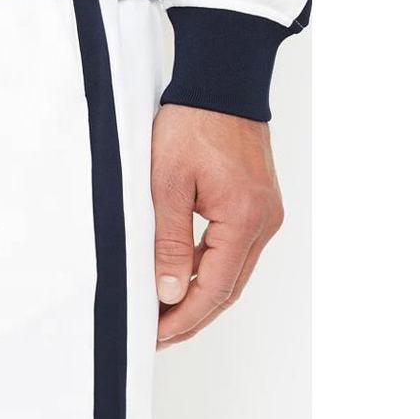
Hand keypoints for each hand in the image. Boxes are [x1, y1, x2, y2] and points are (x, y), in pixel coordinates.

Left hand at [151, 104, 283, 346]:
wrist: (221, 82)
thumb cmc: (191, 123)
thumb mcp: (166, 184)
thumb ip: (169, 243)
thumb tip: (170, 293)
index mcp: (244, 219)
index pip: (215, 289)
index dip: (183, 318)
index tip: (155, 335)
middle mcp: (264, 222)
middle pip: (228, 289)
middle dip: (191, 316)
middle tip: (156, 335)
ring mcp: (265, 213)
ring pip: (232, 273)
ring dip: (200, 296)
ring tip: (163, 314)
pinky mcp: (257, 205)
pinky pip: (234, 250)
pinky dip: (209, 270)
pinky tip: (182, 279)